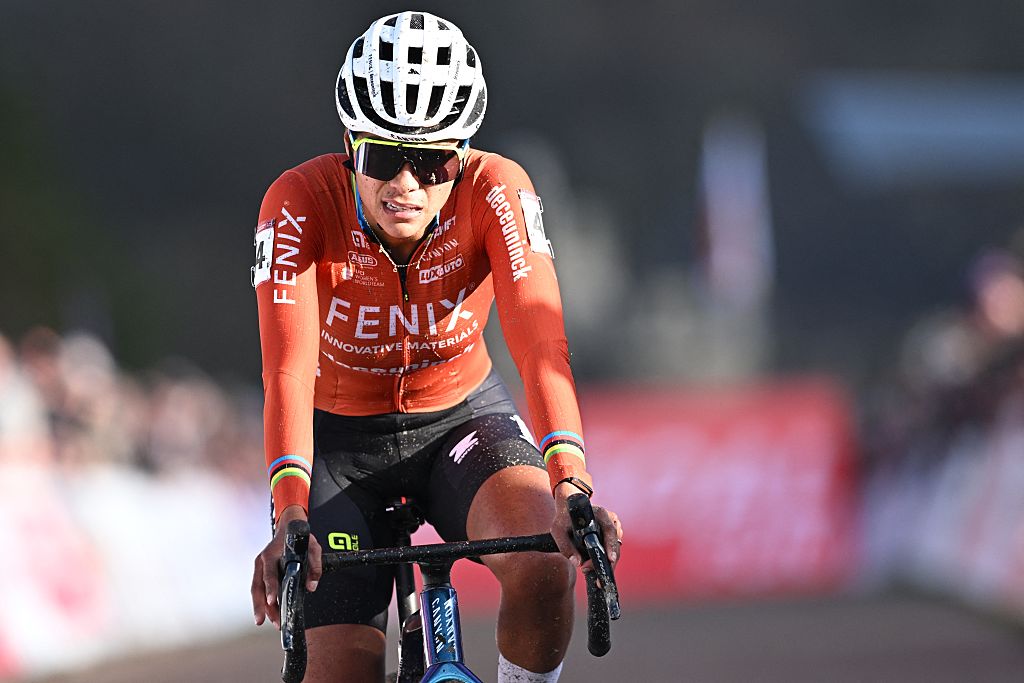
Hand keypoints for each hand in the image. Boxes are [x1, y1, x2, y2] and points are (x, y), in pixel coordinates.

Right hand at [250, 505, 321, 628]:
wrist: (289, 527)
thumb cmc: (298, 537)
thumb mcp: (312, 547)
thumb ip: (314, 566)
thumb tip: (312, 586)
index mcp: (271, 554)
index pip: (269, 574)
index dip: (271, 588)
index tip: (272, 601)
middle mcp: (262, 562)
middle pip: (257, 587)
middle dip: (260, 606)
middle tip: (262, 621)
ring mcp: (260, 568)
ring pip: (257, 591)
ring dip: (262, 608)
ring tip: (273, 623)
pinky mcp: (262, 573)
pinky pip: (260, 590)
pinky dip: (265, 603)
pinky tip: (272, 614)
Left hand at [551, 482, 622, 570]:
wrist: (568, 510)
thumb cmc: (563, 518)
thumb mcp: (559, 529)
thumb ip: (565, 545)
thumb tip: (576, 562)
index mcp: (600, 513)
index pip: (610, 530)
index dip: (611, 546)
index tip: (610, 559)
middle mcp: (609, 519)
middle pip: (614, 543)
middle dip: (606, 561)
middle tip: (594, 575)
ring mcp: (612, 527)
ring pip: (614, 548)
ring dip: (604, 561)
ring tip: (587, 569)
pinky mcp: (610, 534)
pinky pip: (611, 548)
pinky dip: (604, 557)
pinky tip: (592, 563)